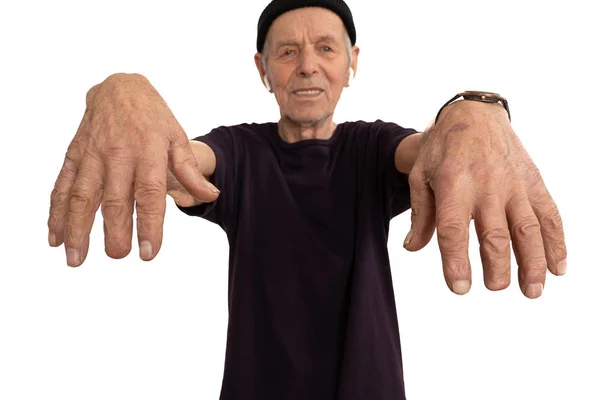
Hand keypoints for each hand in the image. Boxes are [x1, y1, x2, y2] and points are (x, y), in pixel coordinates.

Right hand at [48, 73, 219, 266]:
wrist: (119, 87)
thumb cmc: (153, 117)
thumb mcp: (177, 138)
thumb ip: (191, 170)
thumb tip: (211, 196)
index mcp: (148, 152)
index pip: (150, 194)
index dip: (149, 224)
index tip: (148, 252)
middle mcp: (118, 155)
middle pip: (114, 199)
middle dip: (114, 231)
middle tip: (118, 255)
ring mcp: (92, 155)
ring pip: (82, 196)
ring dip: (77, 229)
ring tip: (76, 259)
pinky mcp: (74, 155)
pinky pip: (62, 185)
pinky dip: (56, 212)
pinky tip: (55, 237)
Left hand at [404, 100, 566, 298]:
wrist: (474, 114)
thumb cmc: (442, 148)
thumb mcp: (420, 175)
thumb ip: (420, 214)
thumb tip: (412, 247)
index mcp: (452, 185)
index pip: (453, 230)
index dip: (456, 261)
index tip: (459, 288)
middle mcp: (486, 185)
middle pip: (494, 234)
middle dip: (497, 267)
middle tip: (493, 287)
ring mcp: (514, 184)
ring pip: (527, 229)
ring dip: (532, 262)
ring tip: (531, 291)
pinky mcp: (533, 182)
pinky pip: (549, 214)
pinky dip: (556, 242)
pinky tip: (558, 268)